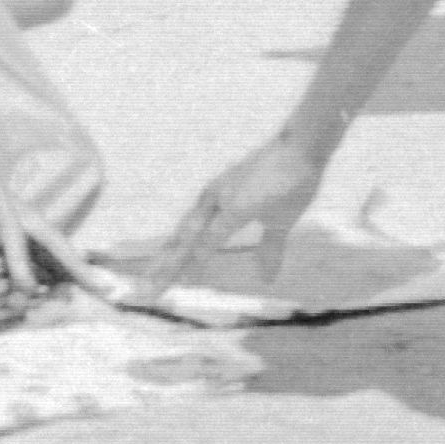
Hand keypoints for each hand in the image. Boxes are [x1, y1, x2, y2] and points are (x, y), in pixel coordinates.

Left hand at [153, 131, 328, 288]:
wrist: (304, 149)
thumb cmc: (290, 180)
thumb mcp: (278, 223)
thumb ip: (270, 250)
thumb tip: (266, 278)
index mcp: (216, 205)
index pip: (187, 238)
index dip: (170, 260)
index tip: (154, 282)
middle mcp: (211, 202)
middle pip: (179, 241)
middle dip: (160, 268)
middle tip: (140, 294)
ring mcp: (221, 202)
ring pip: (188, 240)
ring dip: (170, 266)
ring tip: (153, 289)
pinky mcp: (237, 205)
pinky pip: (214, 235)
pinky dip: (199, 256)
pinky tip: (189, 274)